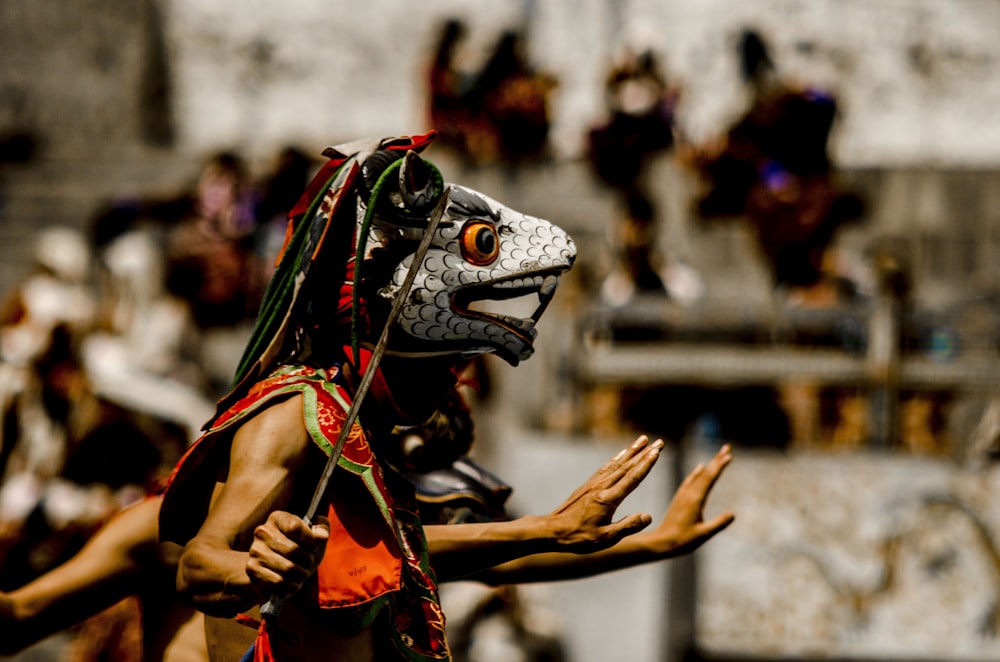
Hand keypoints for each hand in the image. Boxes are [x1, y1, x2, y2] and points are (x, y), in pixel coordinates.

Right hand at [246, 511, 329, 598]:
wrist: (272, 568)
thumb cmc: (297, 548)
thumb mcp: (313, 536)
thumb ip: (322, 528)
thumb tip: (321, 536)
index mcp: (277, 518)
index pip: (295, 527)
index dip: (309, 540)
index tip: (312, 547)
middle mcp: (262, 532)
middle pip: (293, 550)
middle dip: (307, 560)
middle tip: (308, 564)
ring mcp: (255, 551)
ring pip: (287, 568)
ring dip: (300, 575)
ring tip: (302, 574)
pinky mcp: (252, 570)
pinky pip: (278, 582)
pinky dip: (290, 586)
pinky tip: (292, 583)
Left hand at [546, 435, 663, 553]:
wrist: (552, 531)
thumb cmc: (579, 538)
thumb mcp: (606, 538)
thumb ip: (627, 526)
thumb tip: (648, 516)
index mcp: (608, 499)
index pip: (632, 478)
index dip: (646, 464)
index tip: (657, 451)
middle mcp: (601, 487)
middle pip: (627, 467)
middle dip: (644, 453)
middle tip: (659, 441)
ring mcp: (593, 485)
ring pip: (616, 464)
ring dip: (631, 451)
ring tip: (641, 440)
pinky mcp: (587, 486)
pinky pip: (605, 468)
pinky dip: (615, 459)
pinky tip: (620, 455)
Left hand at [652, 444, 734, 556]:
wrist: (660, 542)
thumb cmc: (683, 541)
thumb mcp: (704, 534)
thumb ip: (718, 524)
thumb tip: (732, 514)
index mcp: (695, 500)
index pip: (709, 478)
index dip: (719, 466)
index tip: (728, 455)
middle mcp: (688, 494)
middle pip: (705, 473)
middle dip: (717, 460)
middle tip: (727, 447)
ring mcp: (683, 495)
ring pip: (698, 476)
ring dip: (709, 465)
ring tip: (718, 456)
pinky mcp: (680, 499)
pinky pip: (690, 481)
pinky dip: (697, 473)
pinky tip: (699, 468)